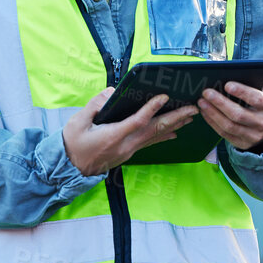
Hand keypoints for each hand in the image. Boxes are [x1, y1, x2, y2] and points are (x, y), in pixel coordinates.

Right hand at [62, 89, 200, 176]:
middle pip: (155, 130)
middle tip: (192, 108)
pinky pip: (150, 143)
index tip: (164, 96)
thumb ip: (95, 105)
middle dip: (175, 117)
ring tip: (190, 116)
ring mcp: (129, 150)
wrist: (70, 169)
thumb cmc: (72, 144)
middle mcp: (125, 145)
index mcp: (113, 136)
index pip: (137, 121)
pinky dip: (164, 135)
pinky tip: (174, 132)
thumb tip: (112, 92)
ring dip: (174, 125)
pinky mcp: (128, 152)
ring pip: (156, 136)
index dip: (152, 109)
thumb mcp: (77, 122)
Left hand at [197, 79, 262, 151]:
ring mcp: (254, 136)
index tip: (227, 84)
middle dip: (220, 103)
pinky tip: (205, 112)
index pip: (257, 99)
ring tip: (202, 102)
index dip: (242, 92)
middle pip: (239, 115)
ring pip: (230, 126)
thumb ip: (255, 76)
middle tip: (206, 92)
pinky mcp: (244, 143)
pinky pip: (225, 134)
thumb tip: (232, 70)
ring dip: (213, 113)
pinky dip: (212, 123)